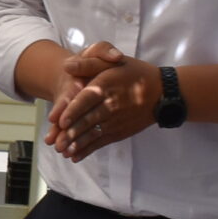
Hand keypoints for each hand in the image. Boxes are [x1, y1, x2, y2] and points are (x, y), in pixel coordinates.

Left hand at [47, 42, 161, 161]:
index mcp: (105, 86)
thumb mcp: (112, 62)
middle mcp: (110, 105)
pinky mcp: (119, 131)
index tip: (59, 121)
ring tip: (62, 152)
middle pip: (87, 120)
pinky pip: (101, 142)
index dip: (72, 111)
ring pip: (93, 134)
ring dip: (77, 145)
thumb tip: (66, 65)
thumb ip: (89, 63)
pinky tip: (75, 156)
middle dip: (70, 134)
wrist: (162, 92)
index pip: (86, 100)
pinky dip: (88, 150)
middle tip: (55, 143)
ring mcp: (116, 121)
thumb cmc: (133, 73)